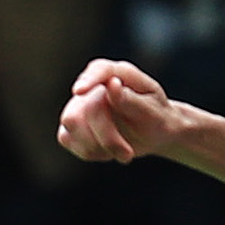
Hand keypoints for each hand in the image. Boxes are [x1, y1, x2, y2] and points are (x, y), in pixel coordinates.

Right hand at [58, 59, 191, 163]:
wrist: (154, 134)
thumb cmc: (157, 119)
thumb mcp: (153, 113)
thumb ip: (132, 100)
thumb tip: (111, 84)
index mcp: (119, 74)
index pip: (99, 69)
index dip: (89, 79)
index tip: (79, 91)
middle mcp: (95, 85)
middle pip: (85, 107)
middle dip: (107, 137)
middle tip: (128, 155)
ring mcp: (80, 103)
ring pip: (72, 123)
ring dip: (97, 146)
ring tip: (122, 152)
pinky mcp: (72, 125)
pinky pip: (67, 138)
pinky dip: (88, 151)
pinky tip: (107, 151)